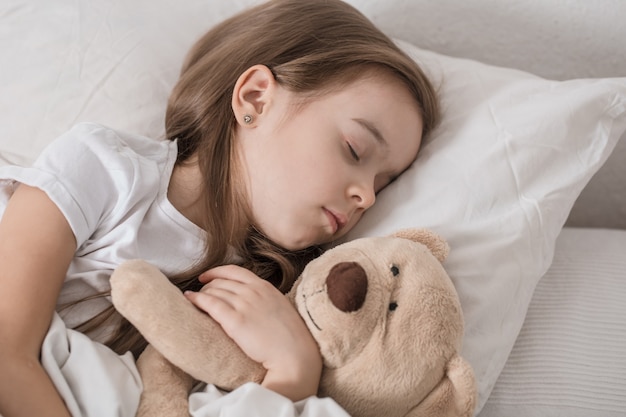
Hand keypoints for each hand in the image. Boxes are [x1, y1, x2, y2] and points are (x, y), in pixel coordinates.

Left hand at [184, 265, 321, 399]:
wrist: (294, 354)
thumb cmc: (289, 337)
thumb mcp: (279, 307)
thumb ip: (263, 299)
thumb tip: (249, 300)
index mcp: (265, 287)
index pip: (235, 271)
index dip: (217, 272)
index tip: (207, 276)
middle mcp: (253, 291)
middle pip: (221, 281)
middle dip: (207, 285)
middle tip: (200, 294)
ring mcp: (244, 305)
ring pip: (214, 291)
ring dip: (201, 293)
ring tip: (193, 299)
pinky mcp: (235, 321)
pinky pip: (210, 304)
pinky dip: (197, 299)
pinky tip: (189, 300)